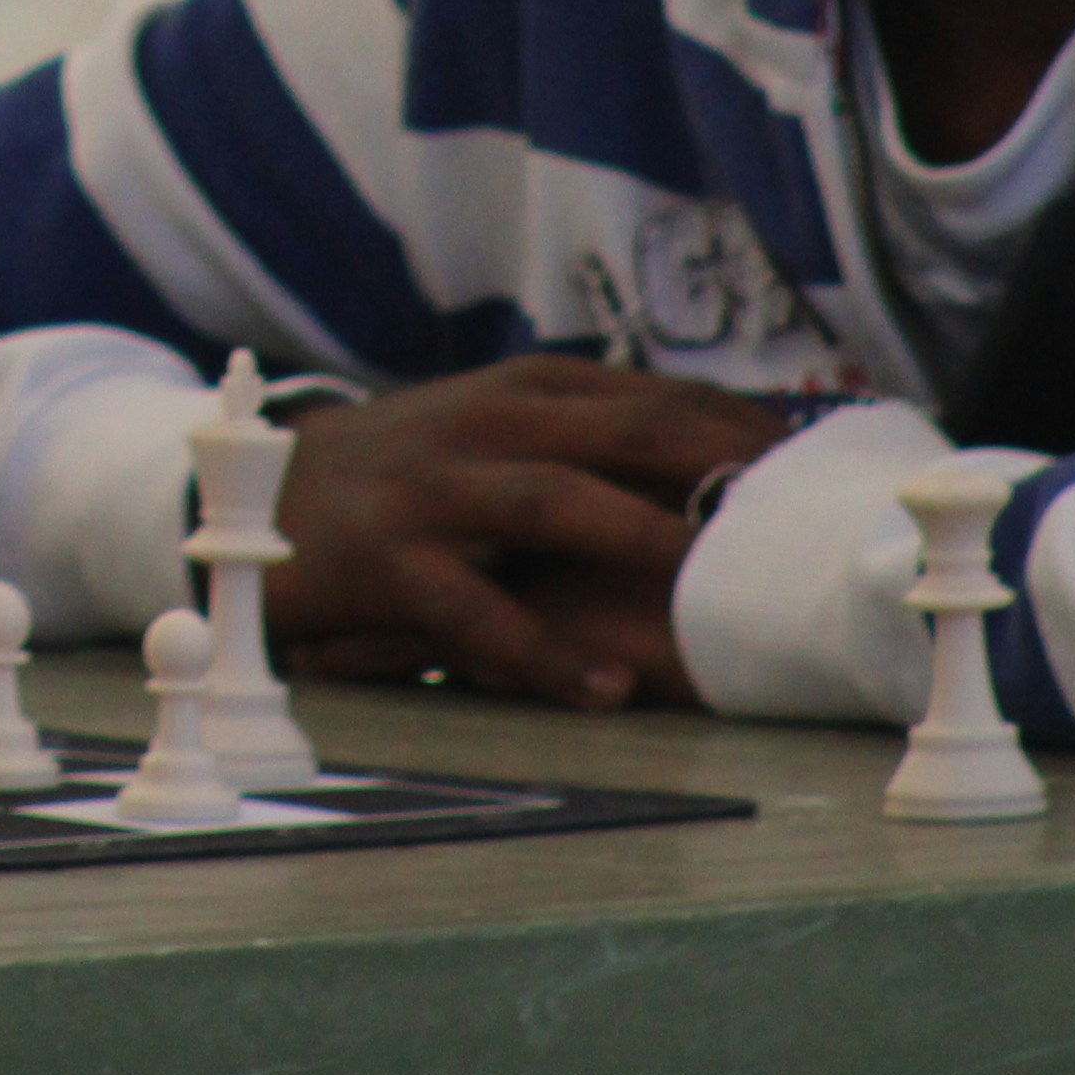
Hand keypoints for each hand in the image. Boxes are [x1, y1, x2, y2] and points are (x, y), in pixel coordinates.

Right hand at [262, 356, 800, 708]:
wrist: (252, 489)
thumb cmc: (406, 471)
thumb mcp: (496, 426)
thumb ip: (589, 433)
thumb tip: (722, 457)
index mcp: (525, 387)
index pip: (655, 396)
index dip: (741, 428)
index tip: (823, 469)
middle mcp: (486, 423)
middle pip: (621, 431)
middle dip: (715, 466)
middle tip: (798, 514)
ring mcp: (435, 490)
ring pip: (552, 501)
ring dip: (639, 534)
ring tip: (714, 579)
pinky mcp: (389, 562)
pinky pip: (476, 613)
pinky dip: (545, 652)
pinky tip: (606, 687)